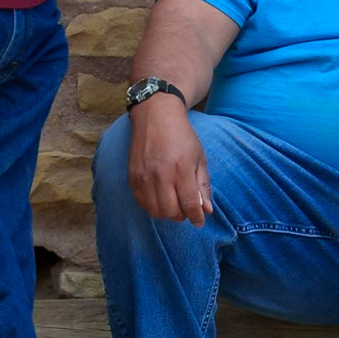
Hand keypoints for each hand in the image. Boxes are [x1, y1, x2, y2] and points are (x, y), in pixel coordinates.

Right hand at [128, 95, 210, 223]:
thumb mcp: (199, 157)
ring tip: (174, 203)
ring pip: (155, 211)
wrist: (156, 116)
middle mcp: (161, 175)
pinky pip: (142, 203)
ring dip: (167, 213)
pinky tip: (160, 197)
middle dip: (181, 216)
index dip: (196, 217)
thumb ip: (202, 185)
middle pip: (171, 212)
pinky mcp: (132, 177)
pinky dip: (152, 206)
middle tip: (186, 209)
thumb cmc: (182, 136)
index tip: (200, 222)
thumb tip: (206, 210)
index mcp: (181, 169)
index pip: (189, 204)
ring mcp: (144, 177)